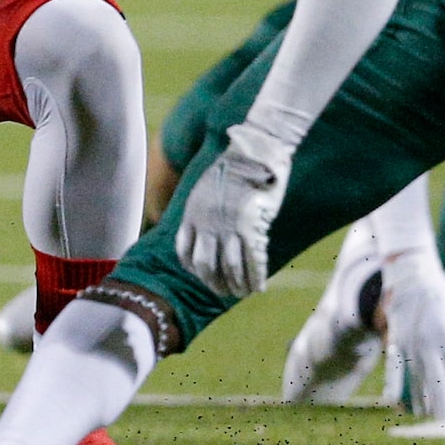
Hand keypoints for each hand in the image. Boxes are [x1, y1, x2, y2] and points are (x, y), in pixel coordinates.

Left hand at [176, 123, 290, 298]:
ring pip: (230, 267)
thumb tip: (209, 228)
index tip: (203, 277)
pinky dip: (255, 277)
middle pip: (205, 265)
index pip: (185, 251)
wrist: (252, 151)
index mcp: (193, 213)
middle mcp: (207, 223)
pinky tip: (259, 287)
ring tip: (242, 293)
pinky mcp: (251, 226)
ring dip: (236, 285)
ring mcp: (229, 226)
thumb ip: (204, 210)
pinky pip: (252, 260)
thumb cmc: (234, 167)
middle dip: (214, 283)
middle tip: (224, 292)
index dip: (193, 269)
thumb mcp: (206, 187)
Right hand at [376, 243, 444, 422]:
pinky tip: (393, 400)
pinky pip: (394, 366)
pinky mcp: (396, 341)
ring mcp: (409, 342)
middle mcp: (426, 341)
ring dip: (422, 396)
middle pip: (436, 377)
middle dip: (441, 400)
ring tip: (429, 416)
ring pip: (416, 375)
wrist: (410, 276)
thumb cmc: (442, 295)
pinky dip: (393, 383)